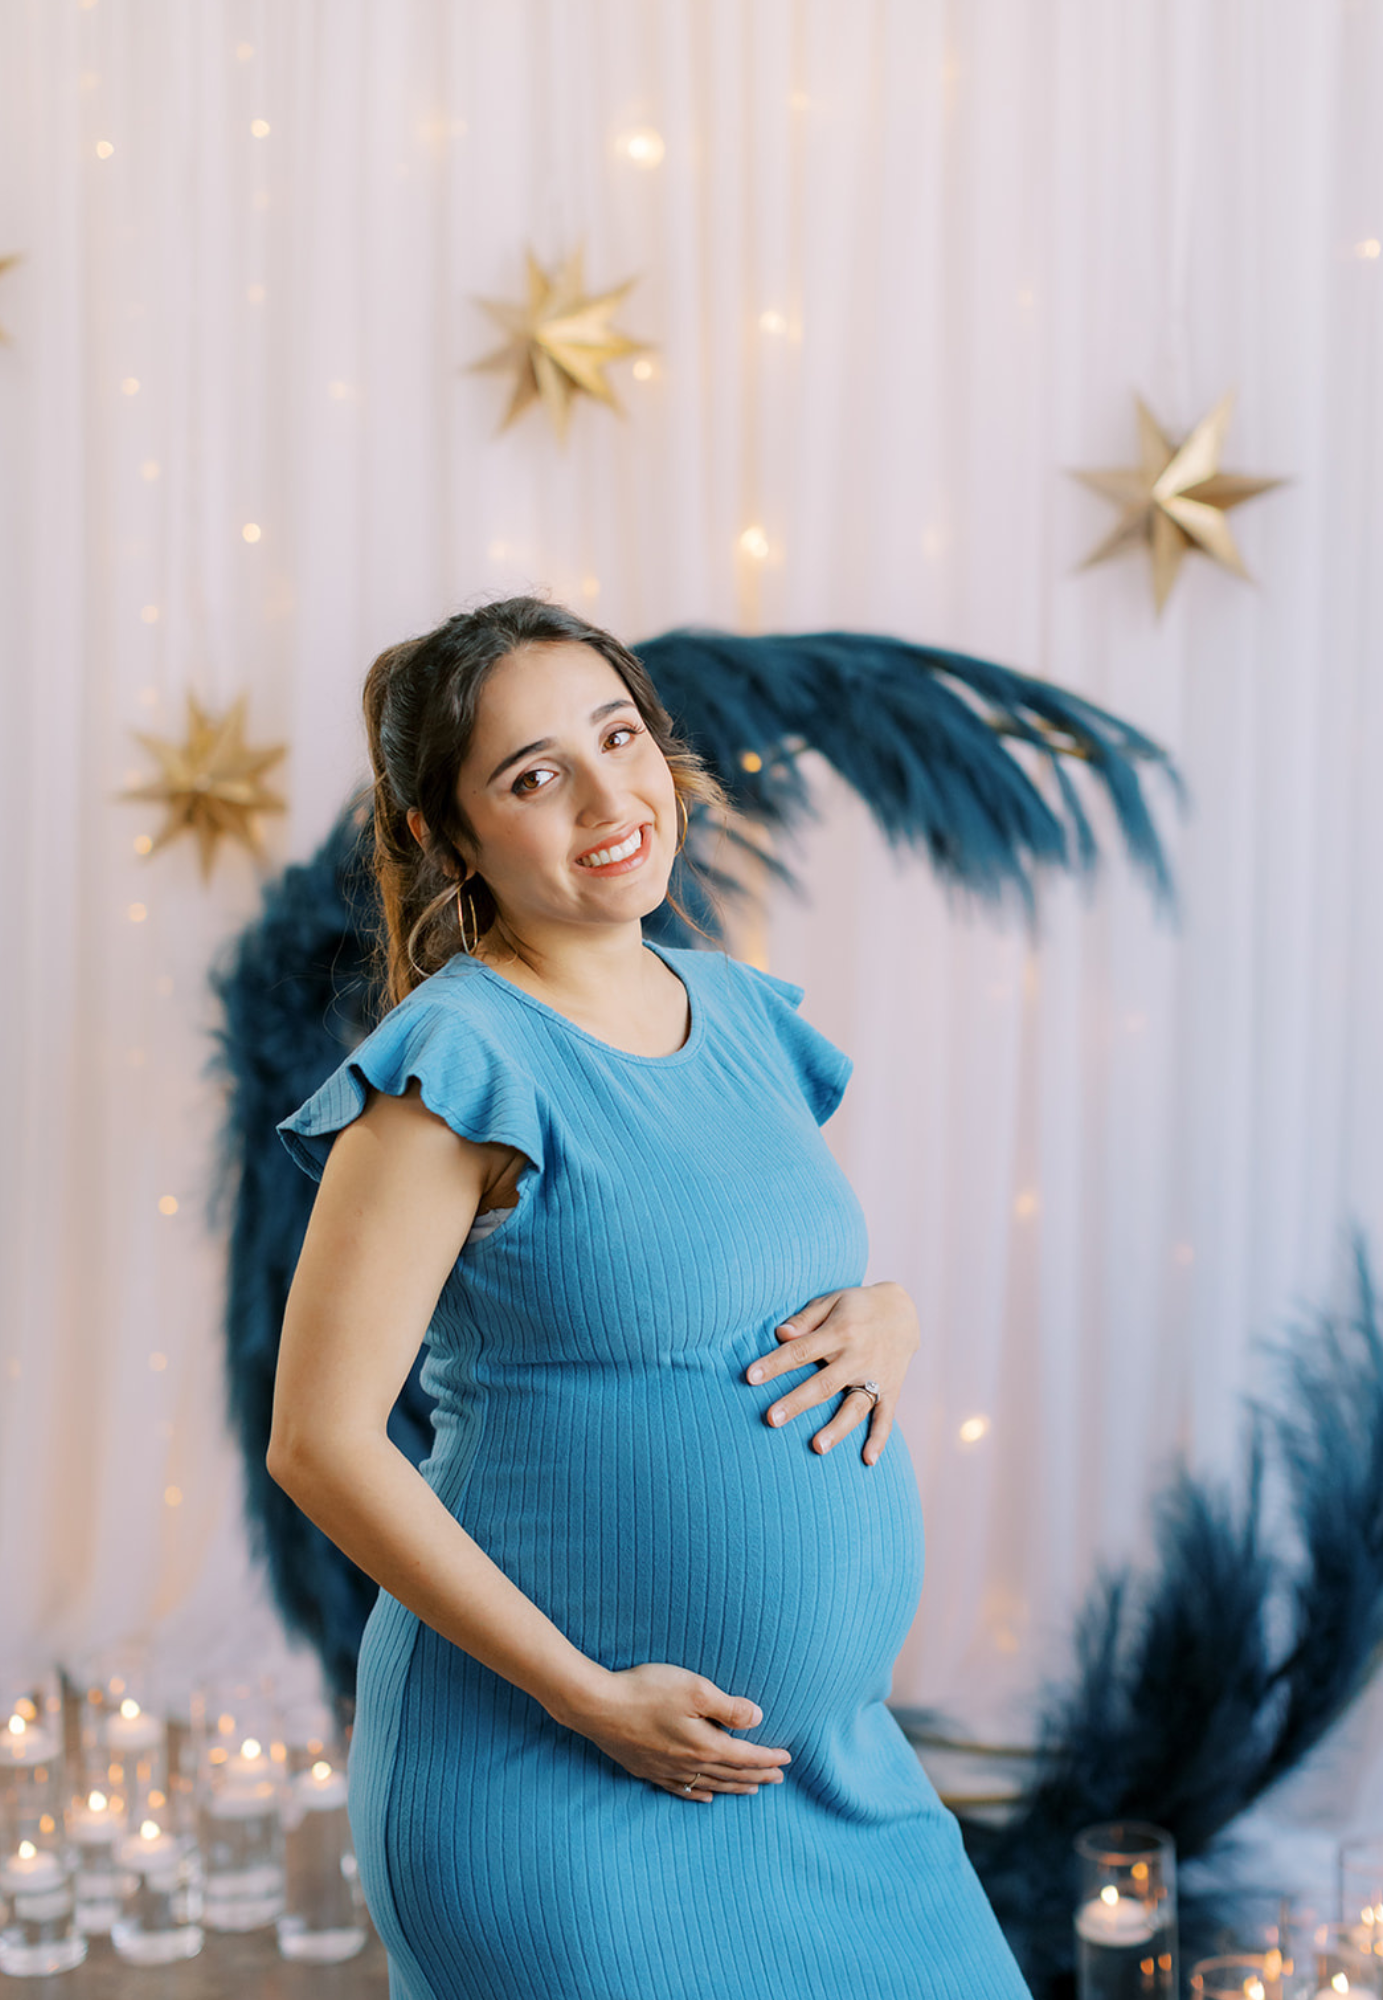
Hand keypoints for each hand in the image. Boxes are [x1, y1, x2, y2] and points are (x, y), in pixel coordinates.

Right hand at [566, 1664, 791, 1801]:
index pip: (746, 1757)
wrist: (598, 1706)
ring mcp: (667, 1770)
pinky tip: (704, 1796)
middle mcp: (689, 1764)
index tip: (786, 1760)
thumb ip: (729, 1707)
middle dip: (758, 1775)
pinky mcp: (647, 1769)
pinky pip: (681, 1789)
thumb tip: (758, 1719)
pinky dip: (699, 1793)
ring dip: (734, 1787)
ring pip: (710, 1784)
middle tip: (778, 1778)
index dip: (768, 1758)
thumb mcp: (695, 1689)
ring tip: (752, 1788)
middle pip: (732, 1774)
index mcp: (705, 1746)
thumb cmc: (646, 1691)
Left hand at [744, 1281, 919, 1464]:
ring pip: (855, 1405)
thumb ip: (806, 1319)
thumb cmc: (857, 1305)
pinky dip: (879, 1438)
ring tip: (817, 1447)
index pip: (802, 1350)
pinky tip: (868, 1460)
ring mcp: (876, 1375)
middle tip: (772, 1419)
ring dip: (837, 1427)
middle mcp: (858, 1356)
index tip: (751, 1376)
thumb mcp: (832, 1301)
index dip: (776, 1364)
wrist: (904, 1310)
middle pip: (824, 1384)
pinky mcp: (892, 1389)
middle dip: (797, 1402)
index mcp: (840, 1331)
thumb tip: (780, 1334)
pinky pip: (886, 1416)